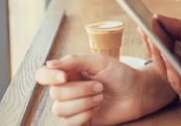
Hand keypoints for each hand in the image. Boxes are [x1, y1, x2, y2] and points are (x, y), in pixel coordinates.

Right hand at [35, 54, 173, 124]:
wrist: (137, 92)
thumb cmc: (120, 74)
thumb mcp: (100, 62)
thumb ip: (75, 61)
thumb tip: (50, 63)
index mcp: (69, 72)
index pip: (43, 75)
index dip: (48, 77)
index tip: (65, 77)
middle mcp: (67, 89)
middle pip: (55, 93)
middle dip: (80, 91)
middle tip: (100, 87)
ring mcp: (72, 106)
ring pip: (60, 109)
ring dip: (84, 103)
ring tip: (101, 97)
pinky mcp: (80, 121)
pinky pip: (69, 123)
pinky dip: (85, 115)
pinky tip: (97, 109)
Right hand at [142, 14, 180, 105]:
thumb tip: (156, 18)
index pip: (163, 42)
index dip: (154, 32)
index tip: (145, 20)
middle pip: (160, 56)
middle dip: (152, 43)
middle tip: (145, 29)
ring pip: (165, 69)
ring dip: (158, 55)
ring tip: (153, 42)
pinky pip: (178, 84)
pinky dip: (172, 72)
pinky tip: (169, 61)